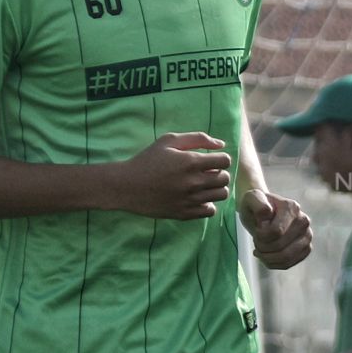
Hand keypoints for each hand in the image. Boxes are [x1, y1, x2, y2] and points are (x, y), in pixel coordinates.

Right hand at [116, 133, 231, 219]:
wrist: (126, 186)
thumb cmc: (147, 160)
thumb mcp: (169, 141)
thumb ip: (197, 138)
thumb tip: (221, 144)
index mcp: (191, 162)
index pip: (225, 161)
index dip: (221, 158)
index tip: (211, 160)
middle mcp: (193, 182)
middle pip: (225, 179)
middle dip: (219, 173)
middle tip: (207, 172)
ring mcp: (189, 200)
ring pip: (221, 195)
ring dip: (216, 188)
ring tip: (203, 185)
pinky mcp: (184, 213)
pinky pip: (210, 210)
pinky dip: (207, 203)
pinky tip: (196, 197)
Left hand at [240, 189, 312, 268]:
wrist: (262, 213)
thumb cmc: (255, 205)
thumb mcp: (250, 198)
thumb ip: (258, 203)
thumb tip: (267, 214)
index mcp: (292, 207)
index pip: (276, 232)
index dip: (261, 235)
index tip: (256, 229)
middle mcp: (304, 221)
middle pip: (280, 247)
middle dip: (263, 247)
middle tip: (256, 241)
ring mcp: (307, 236)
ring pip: (286, 258)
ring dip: (267, 257)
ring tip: (260, 249)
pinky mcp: (305, 249)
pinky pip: (289, 264)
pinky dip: (273, 264)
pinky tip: (266, 256)